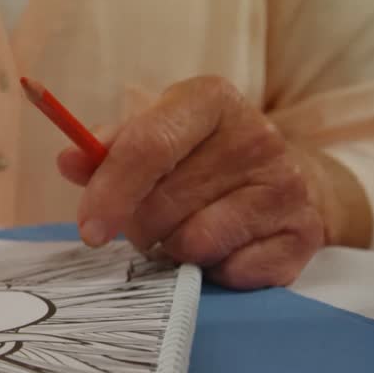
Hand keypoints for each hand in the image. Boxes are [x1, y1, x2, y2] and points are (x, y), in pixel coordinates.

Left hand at [57, 76, 327, 288]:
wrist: (288, 180)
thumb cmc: (200, 156)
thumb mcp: (154, 135)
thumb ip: (106, 149)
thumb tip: (68, 161)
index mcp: (211, 99)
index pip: (148, 146)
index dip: (110, 191)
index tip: (88, 229)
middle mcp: (256, 136)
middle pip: (163, 204)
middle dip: (141, 226)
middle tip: (150, 222)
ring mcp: (286, 185)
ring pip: (195, 243)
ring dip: (176, 250)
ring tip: (187, 230)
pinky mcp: (305, 234)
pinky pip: (231, 273)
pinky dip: (215, 271)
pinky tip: (224, 248)